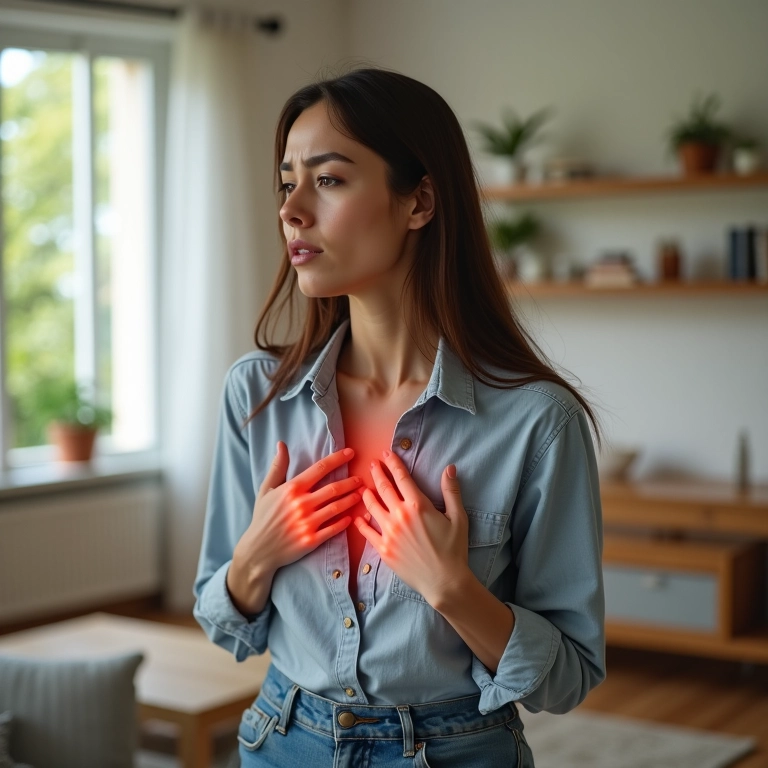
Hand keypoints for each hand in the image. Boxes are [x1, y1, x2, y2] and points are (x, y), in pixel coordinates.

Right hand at [230, 443, 361, 607]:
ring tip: (362, 494)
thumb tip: (282, 444)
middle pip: (333, 489)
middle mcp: (301, 504)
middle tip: (361, 479)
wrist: (257, 550)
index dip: (337, 459)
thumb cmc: (262, 518)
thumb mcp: (266, 490)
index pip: (320, 469)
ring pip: (337, 507)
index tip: (351, 453)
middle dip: (351, 482)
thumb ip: (277, 467)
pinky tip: (352, 517)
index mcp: (291, 489)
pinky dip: (344, 522)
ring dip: (352, 500)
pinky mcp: (311, 540)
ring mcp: (307, 523)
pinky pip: (333, 529)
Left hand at [354, 449, 468, 606]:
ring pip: (372, 507)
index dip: (393, 463)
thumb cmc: (454, 549)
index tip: (386, 454)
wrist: (444, 581)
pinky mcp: (383, 549)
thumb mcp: (458, 518)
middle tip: (372, 464)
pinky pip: (367, 532)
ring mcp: (389, 532)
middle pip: (384, 488)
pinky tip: (358, 517)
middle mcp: (400, 515)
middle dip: (377, 473)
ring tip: (363, 487)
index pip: (402, 478)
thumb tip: (449, 468)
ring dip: (367, 494)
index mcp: (418, 505)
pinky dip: (361, 523)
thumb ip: (451, 491)